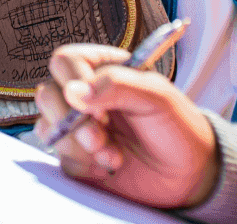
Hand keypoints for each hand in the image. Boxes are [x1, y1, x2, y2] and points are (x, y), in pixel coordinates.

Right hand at [33, 44, 219, 209]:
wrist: (188, 175)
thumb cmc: (178, 127)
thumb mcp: (157, 97)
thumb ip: (117, 85)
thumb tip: (73, 91)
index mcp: (104, 70)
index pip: (66, 61)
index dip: (73, 81)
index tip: (95, 105)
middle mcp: (87, 96)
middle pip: (48, 94)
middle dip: (71, 121)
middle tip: (99, 136)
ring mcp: (78, 127)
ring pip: (48, 128)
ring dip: (79, 146)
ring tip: (113, 155)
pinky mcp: (77, 156)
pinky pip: (60, 158)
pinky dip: (83, 165)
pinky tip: (108, 166)